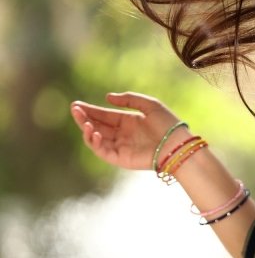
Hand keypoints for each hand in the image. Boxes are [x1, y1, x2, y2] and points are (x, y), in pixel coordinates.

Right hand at [70, 91, 188, 170]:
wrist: (177, 145)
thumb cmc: (168, 124)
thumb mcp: (149, 104)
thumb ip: (128, 99)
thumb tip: (106, 98)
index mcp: (128, 121)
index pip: (104, 116)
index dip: (90, 110)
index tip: (76, 104)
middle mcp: (122, 135)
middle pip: (97, 126)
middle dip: (84, 118)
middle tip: (75, 110)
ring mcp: (121, 147)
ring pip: (96, 139)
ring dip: (86, 130)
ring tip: (84, 121)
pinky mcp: (121, 159)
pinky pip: (102, 152)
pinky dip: (94, 143)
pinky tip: (92, 132)